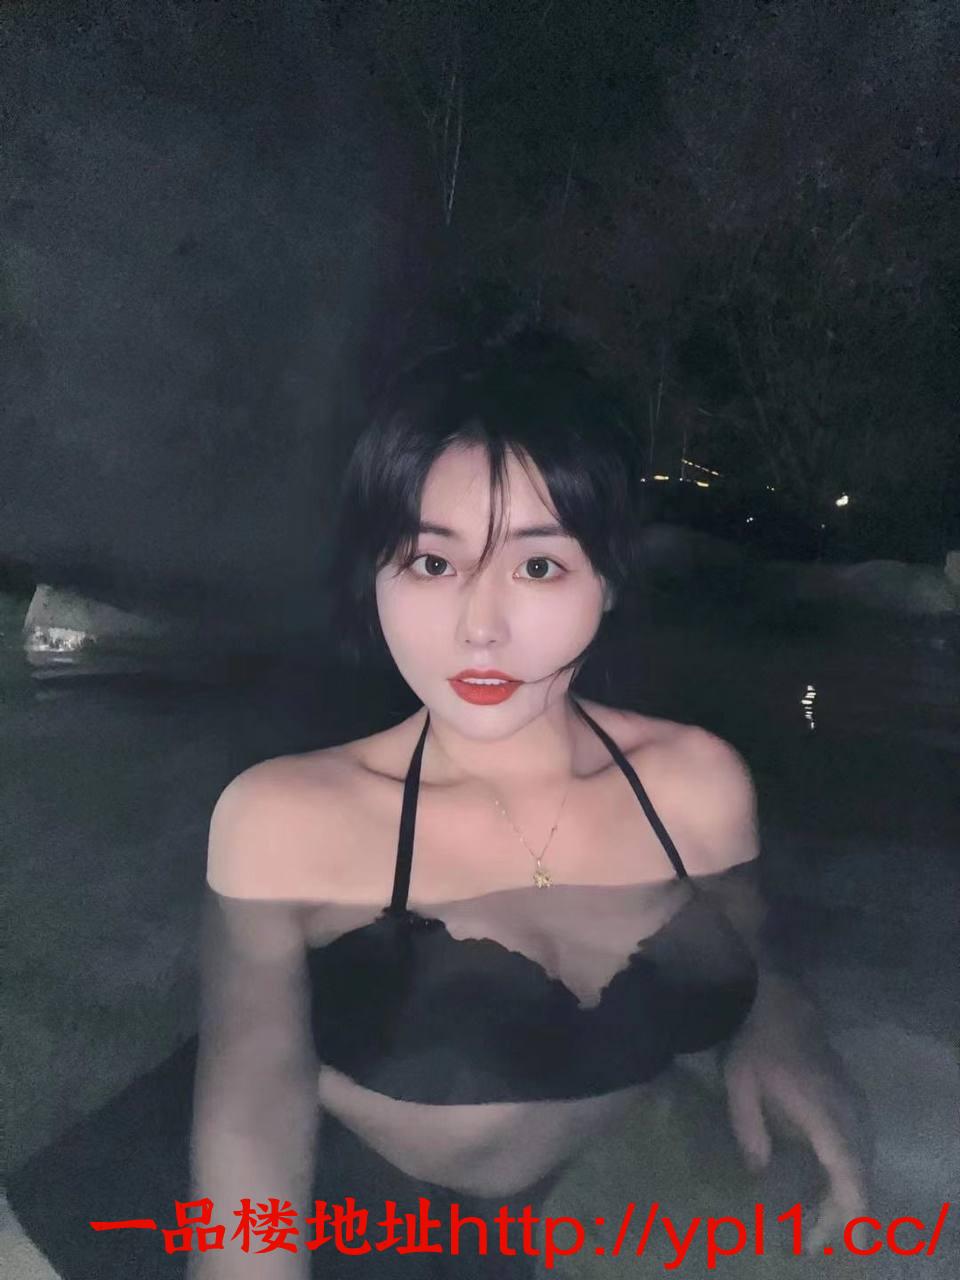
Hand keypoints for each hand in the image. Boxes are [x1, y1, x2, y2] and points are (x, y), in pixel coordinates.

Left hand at [721, 974, 870, 1255]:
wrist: (773, 994)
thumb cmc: (752, 1037)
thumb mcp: (739, 1083)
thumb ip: (749, 1130)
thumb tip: (760, 1172)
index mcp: (824, 1111)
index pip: (848, 1173)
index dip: (844, 1214)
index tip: (826, 1241)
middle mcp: (847, 1109)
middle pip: (859, 1174)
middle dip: (841, 1213)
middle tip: (808, 1240)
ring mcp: (851, 1099)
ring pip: (862, 1159)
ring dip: (844, 1192)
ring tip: (814, 1220)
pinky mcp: (847, 1093)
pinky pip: (858, 1142)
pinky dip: (846, 1170)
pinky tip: (824, 1181)